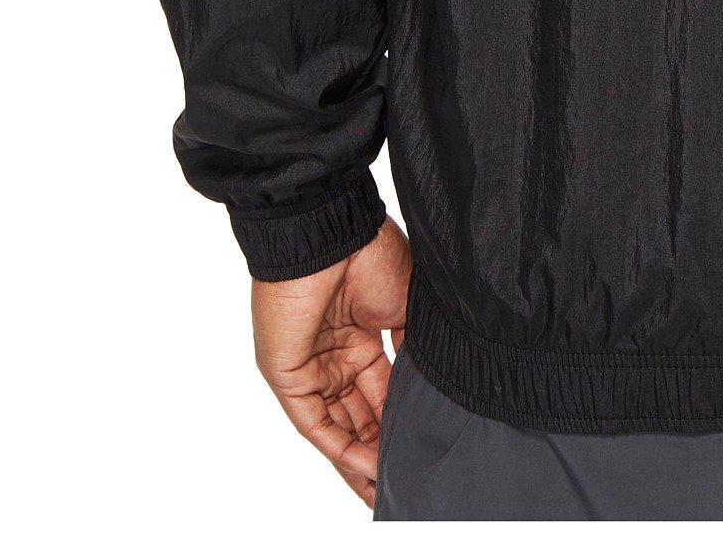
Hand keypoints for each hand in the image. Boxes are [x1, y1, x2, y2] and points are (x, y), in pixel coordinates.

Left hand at [252, 219, 410, 506]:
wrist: (332, 232)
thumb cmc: (372, 255)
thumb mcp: (409, 307)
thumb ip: (415, 352)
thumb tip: (434, 392)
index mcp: (364, 334)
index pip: (384, 391)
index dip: (403, 421)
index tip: (427, 447)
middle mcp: (337, 355)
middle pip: (361, 415)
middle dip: (383, 450)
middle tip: (408, 481)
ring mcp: (311, 367)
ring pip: (339, 425)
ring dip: (362, 459)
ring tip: (387, 490)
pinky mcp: (288, 376)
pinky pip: (315, 422)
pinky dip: (341, 447)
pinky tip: (367, 467)